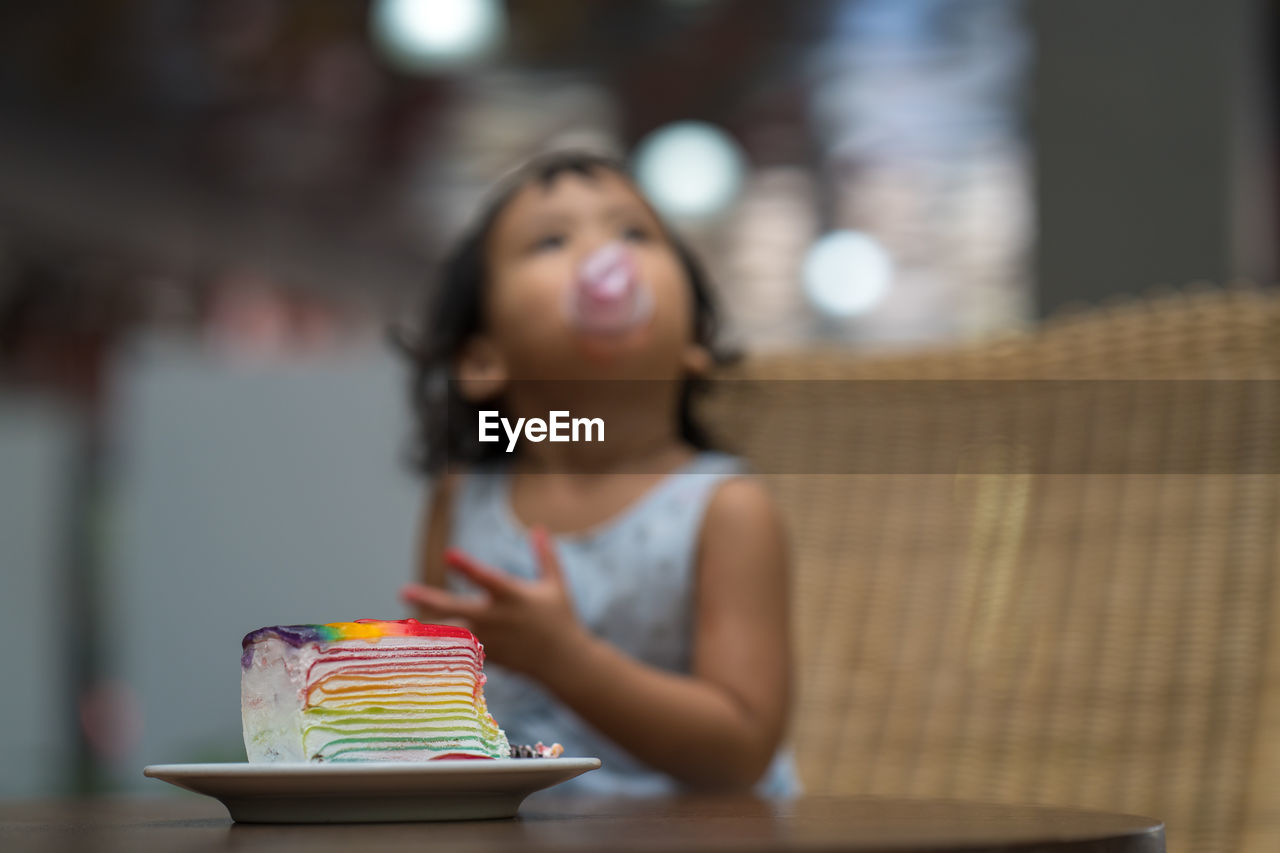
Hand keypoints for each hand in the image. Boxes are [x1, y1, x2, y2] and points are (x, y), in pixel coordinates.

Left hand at [399, 527, 585, 678]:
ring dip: (430, 627)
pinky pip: (462, 650)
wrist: (564, 662)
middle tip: (405, 591)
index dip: (467, 567)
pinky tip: (421, 642)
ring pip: (455, 633)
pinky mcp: (489, 656)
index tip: (449, 555)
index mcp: (515, 597)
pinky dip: (444, 646)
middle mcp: (499, 618)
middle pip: (459, 609)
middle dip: (431, 600)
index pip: (487, 578)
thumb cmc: (560, 617)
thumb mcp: (556, 584)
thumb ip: (545, 556)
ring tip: (405, 622)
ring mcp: (492, 640)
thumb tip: (538, 528)